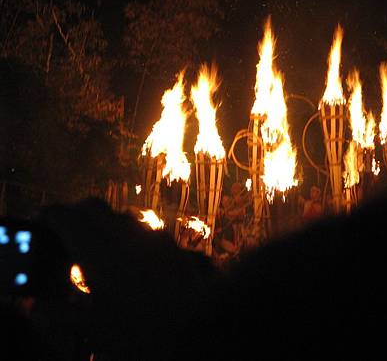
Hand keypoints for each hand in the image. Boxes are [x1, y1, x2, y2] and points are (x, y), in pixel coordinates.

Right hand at [33, 198, 214, 359]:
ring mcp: (150, 236)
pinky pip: (141, 227)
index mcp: (98, 254)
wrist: (195, 329)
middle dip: (74, 211)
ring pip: (118, 214)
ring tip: (94, 243)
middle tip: (64, 227)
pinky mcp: (169, 242)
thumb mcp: (93, 329)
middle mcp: (124, 237)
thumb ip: (60, 315)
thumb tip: (37, 307)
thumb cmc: (141, 333)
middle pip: (92, 206)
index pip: (66, 218)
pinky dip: (125, 232)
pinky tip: (125, 253)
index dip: (49, 214)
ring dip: (101, 221)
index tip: (41, 217)